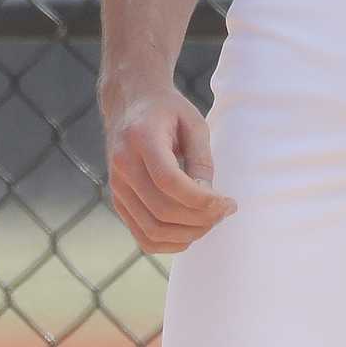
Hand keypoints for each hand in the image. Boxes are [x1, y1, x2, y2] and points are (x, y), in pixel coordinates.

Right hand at [101, 85, 236, 253]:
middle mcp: (123, 167)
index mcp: (141, 140)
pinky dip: (168, 242)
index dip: (201, 200)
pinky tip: (191, 232)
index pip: (169, 181)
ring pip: (150, 229)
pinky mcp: (118, 201)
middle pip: (161, 210)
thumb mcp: (193, 122)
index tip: (228, 203)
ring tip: (212, 222)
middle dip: (199, 219)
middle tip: (226, 212)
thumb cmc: (167, 110)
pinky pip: (141, 235)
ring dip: (186, 234)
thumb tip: (210, 197)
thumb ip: (201, 158)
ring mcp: (117, 187)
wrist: (130, 104)